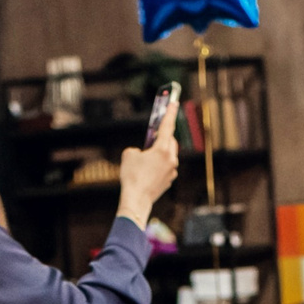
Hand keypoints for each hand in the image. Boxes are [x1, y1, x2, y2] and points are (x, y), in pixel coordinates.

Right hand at [116, 109, 180, 225]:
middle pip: (170, 142)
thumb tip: (142, 153)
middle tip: (153, 135)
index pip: (167, 126)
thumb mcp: (128, 154)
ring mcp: (172, 171)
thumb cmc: (132, 176)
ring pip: (168, 156)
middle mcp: (171, 159)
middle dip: (162, 138)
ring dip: (160, 153)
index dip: (170, 113)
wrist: (136, 200)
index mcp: (162, 149)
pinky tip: (147, 172)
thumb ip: (137, 148)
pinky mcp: (169, 181)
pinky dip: (158, 166)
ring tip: (146, 158)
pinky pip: (165, 168)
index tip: (174, 103)